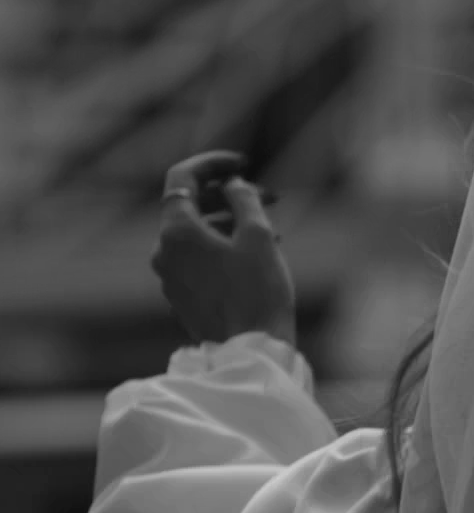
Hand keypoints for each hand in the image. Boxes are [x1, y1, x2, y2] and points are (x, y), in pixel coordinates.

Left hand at [151, 151, 295, 345]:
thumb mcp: (259, 236)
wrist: (250, 350)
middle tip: (269, 196)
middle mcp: (163, 251)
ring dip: (229, 224)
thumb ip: (244, 199)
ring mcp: (170, 276)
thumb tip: (232, 185)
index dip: (213, 163)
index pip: (183, 177)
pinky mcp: (182, 297)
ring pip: (196, 235)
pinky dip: (222, 248)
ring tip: (271, 230)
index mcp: (177, 231)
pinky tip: (254, 257)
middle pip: (190, 206)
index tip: (243, 164)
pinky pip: (198, 260)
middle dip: (228, 195)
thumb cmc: (258, 292)